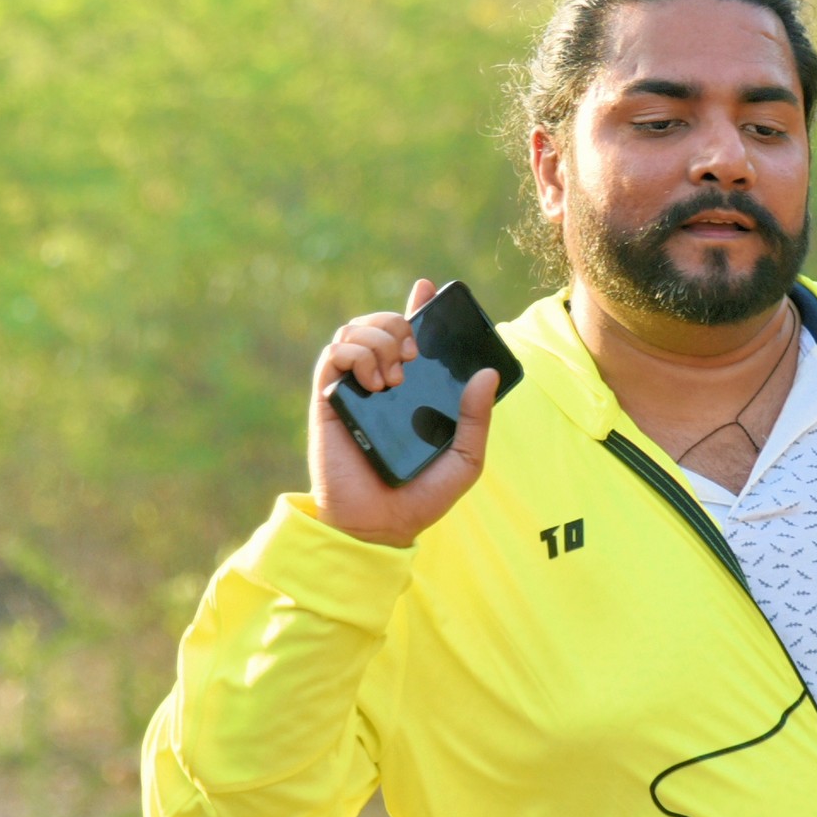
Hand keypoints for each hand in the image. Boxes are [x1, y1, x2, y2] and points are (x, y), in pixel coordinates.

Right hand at [307, 278, 499, 547]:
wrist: (376, 527)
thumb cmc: (419, 497)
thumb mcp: (464, 460)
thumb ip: (476, 419)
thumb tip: (487, 374)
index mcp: (411, 392)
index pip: (411, 338)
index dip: (417, 308)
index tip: (425, 289)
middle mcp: (381, 384)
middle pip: (382, 324)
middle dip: (400, 324)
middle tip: (415, 354)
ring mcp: (353, 389)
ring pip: (355, 330)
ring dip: (379, 339)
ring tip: (395, 376)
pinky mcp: (329, 399)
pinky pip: (334, 353)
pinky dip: (357, 354)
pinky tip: (375, 383)